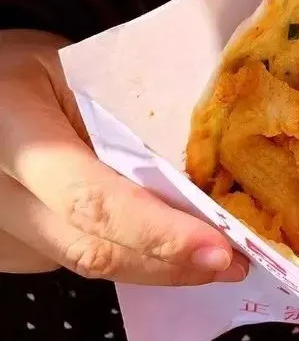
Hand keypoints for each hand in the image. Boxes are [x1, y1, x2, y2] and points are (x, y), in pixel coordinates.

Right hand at [0, 30, 247, 284]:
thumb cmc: (27, 71)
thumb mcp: (76, 71)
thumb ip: (129, 117)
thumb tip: (204, 166)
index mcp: (14, 131)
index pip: (93, 198)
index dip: (159, 232)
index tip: (218, 248)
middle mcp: (0, 192)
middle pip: (95, 248)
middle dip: (172, 263)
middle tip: (234, 262)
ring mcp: (1, 228)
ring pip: (88, 264)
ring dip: (157, 269)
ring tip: (213, 263)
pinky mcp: (11, 248)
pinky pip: (77, 260)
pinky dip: (129, 258)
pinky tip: (165, 249)